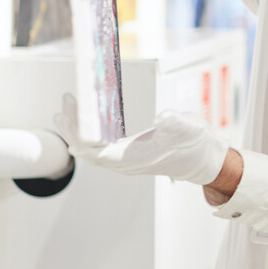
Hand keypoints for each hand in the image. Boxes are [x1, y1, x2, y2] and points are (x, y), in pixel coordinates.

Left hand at [55, 94, 228, 185]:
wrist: (203, 160)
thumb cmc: (195, 145)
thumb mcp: (189, 129)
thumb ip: (175, 123)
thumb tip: (161, 117)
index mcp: (134, 159)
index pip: (97, 151)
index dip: (81, 136)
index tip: (70, 116)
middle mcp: (124, 162)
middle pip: (88, 150)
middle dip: (73, 130)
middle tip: (63, 106)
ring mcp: (124, 159)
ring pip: (92, 149)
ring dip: (78, 131)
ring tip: (67, 110)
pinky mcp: (127, 153)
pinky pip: (100, 146)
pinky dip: (89, 133)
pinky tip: (85, 121)